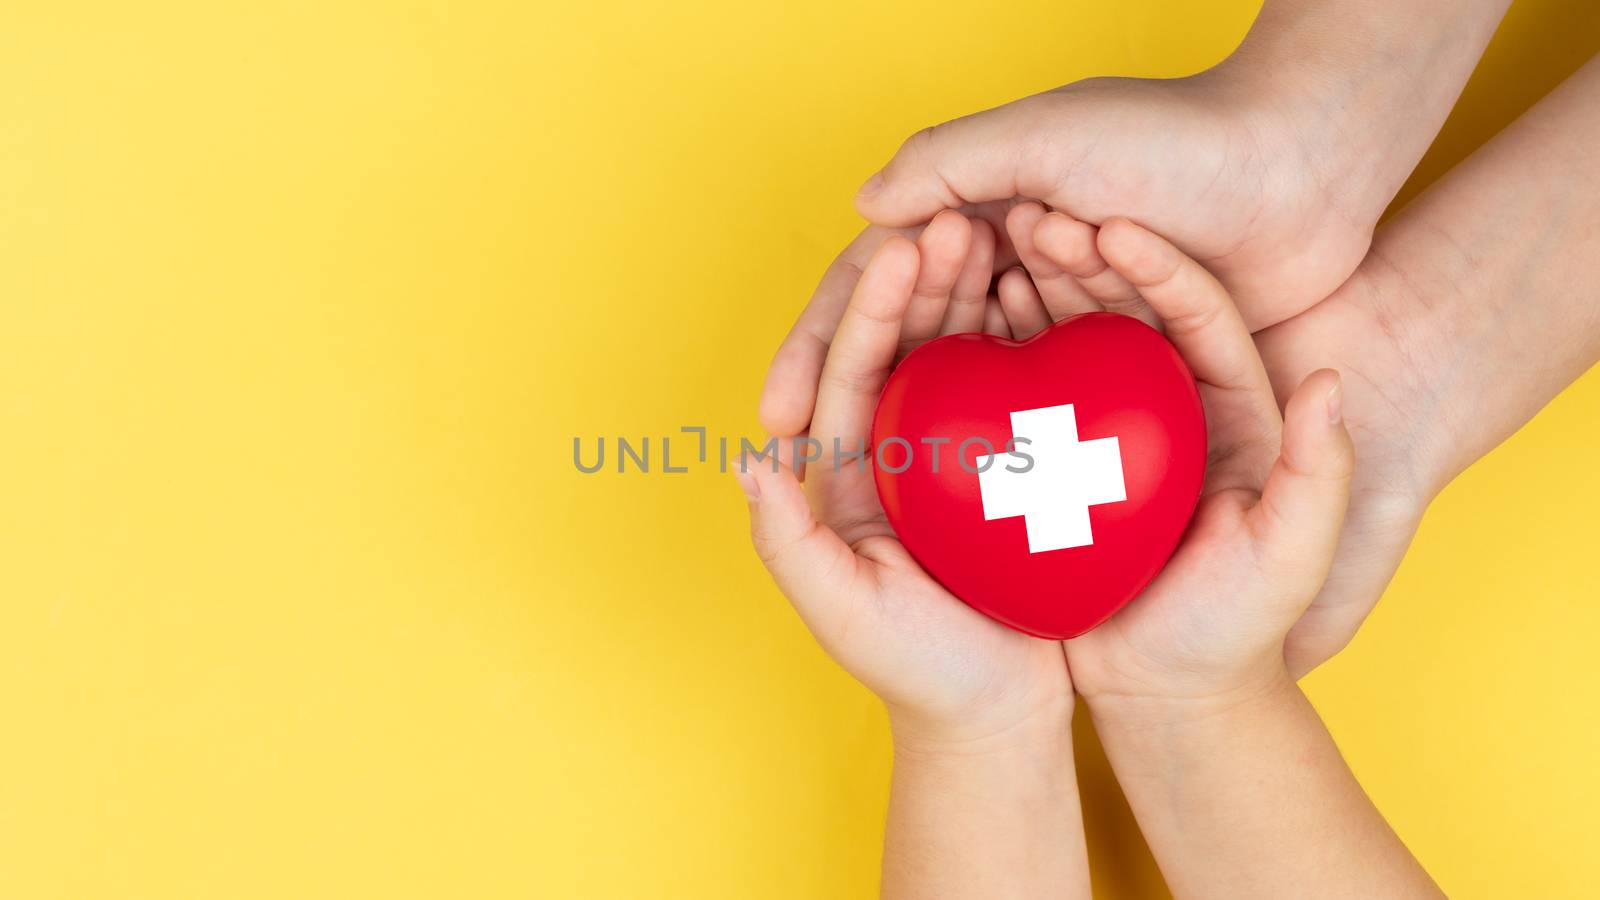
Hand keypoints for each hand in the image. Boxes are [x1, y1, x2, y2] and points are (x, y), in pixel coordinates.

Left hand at [738, 212, 1070, 744]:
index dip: (871, 310)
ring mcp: (951, 454)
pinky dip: (1028, 335)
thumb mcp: (845, 615)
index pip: (847, 374)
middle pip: (901, 345)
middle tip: (957, 220)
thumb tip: (750, 457)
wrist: (997, 717)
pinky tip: (1056, 290)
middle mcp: (889, 451)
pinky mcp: (1007, 464)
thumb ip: (789, 543)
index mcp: (841, 475)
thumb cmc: (917, 673)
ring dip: (973, 291)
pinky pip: (1015, 385)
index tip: (903, 249)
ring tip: (1005, 232)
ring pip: (957, 352)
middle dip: (922, 280)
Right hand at [760, 68, 1379, 438]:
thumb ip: (949, 161)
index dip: (819, 347)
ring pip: (979, 378)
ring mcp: (1066, 310)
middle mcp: (1012, 260)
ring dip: (937, 421)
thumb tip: (858, 206)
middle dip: (859, 403)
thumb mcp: (1047, 134)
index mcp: (980, 204)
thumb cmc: (1175, 138)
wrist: (1302, 168)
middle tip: (813, 473)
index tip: (780, 416)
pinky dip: (1017, 432)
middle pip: (914, 342)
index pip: (876, 285)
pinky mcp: (1121, 351)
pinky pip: (1053, 399)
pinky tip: (984, 481)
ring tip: (886, 485)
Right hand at [1010, 217, 1356, 705]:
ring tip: (982, 250)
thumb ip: (1320, 474)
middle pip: (1121, 309)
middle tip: (1027, 215)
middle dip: (1075, 257)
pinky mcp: (1057, 463)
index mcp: (1227, 408)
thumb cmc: (1240, 628)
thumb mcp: (1294, 557)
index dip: (1154, 264)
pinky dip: (993, 357)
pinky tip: (955, 328)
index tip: (1109, 225)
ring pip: (1064, 340)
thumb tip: (1331, 381)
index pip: (1192, 311)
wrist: (1174, 699)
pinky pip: (1021, 397)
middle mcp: (1163, 405)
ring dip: (1029, 290)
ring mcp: (1105, 430)